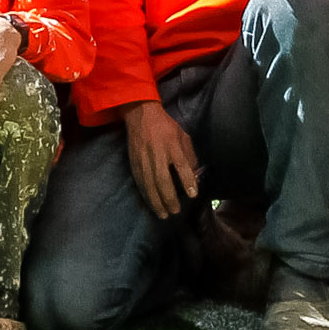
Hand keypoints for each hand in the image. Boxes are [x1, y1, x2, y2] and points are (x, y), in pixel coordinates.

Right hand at [123, 99, 201, 219]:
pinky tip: (152, 204)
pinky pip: (141, 183)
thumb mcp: (183, 135)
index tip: (192, 195)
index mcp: (172, 145)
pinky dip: (146, 196)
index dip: (187, 181)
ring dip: (157, 202)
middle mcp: (158, 154)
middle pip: (163, 180)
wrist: (140, 115)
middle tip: (175, 211)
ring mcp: (144, 160)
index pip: (181, 166)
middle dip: (169, 198)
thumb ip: (189, 155)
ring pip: (150, 185)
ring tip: (164, 214)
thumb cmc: (165, 126)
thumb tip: (194, 175)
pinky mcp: (135, 163)